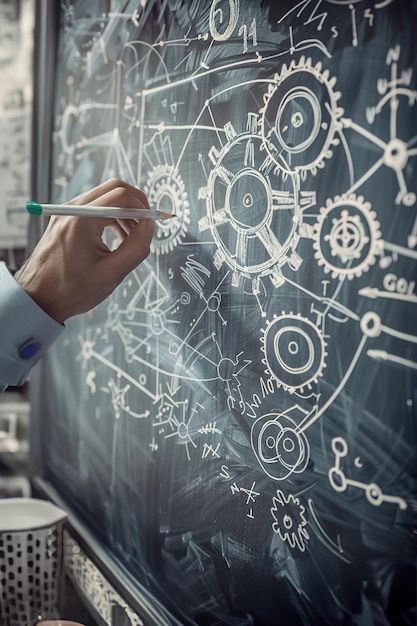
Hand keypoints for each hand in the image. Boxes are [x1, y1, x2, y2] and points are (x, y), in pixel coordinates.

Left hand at [15, 178, 155, 322]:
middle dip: (135, 205)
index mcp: (82, 220)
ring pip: (105, 197)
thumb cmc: (70, 290)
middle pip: (114, 188)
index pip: (121, 196)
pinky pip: (94, 208)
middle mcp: (71, 210)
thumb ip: (137, 247)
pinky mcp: (65, 220)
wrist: (38, 298)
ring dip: (124, 212)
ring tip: (132, 238)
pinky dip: (111, 217)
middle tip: (146, 226)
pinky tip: (118, 238)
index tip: (152, 225)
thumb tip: (149, 227)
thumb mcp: (112, 273)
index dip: (143, 208)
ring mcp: (66, 213)